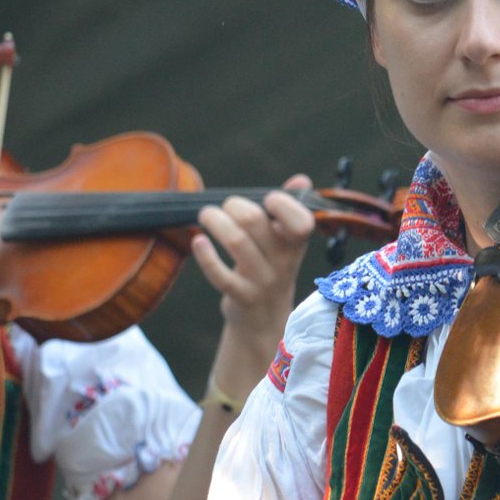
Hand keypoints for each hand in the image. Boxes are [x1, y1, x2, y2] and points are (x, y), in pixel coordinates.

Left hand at [192, 174, 314, 327]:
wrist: (265, 319)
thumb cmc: (271, 269)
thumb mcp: (286, 243)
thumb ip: (290, 210)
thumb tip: (301, 180)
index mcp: (296, 244)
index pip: (301, 221)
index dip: (283, 203)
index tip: (267, 199)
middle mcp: (283, 262)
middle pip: (254, 221)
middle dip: (233, 205)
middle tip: (225, 207)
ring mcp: (263, 281)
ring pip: (236, 242)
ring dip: (215, 221)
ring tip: (206, 215)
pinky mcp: (242, 297)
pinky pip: (221, 275)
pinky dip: (205, 255)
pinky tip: (198, 242)